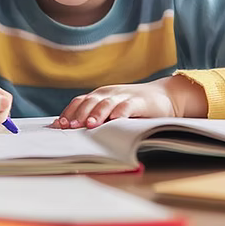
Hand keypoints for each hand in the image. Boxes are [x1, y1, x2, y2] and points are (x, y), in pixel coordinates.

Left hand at [53, 76, 205, 128]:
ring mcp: (125, 96)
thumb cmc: (134, 106)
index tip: (59, 126)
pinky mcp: (140, 102)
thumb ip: (97, 115)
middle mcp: (110, 93)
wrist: (165, 95)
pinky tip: (115, 120)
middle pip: (90, 102)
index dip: (69, 112)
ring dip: (97, 113)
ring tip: (89, 124)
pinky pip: (128, 106)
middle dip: (79, 114)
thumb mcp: (112, 108)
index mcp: (100, 95)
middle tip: (70, 127)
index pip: (80, 102)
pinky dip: (121, 112)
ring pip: (107, 103)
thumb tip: (73, 131)